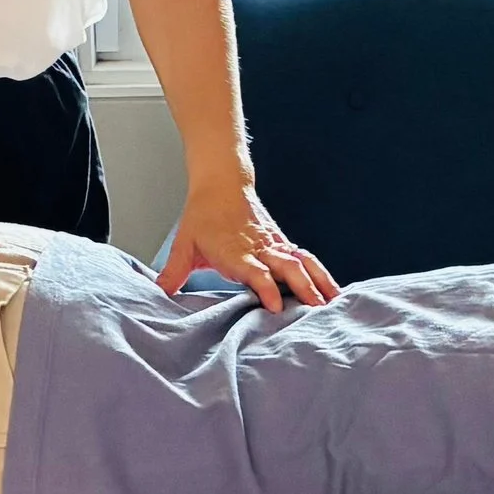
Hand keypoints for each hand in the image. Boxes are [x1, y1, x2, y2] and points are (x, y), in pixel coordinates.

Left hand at [157, 181, 339, 310]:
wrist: (221, 183)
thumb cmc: (202, 216)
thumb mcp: (184, 243)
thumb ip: (174, 270)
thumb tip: (160, 291)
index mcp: (236, 251)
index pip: (255, 271)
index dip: (266, 287)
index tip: (276, 305)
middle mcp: (259, 248)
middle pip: (287, 267)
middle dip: (303, 288)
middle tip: (317, 310)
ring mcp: (274, 244)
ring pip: (301, 262)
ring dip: (318, 281)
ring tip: (334, 302)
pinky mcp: (282, 242)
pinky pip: (305, 258)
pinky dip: (320, 272)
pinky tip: (332, 288)